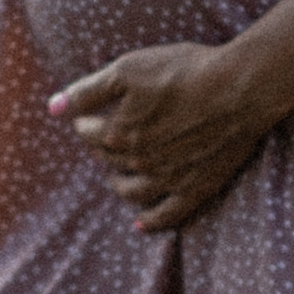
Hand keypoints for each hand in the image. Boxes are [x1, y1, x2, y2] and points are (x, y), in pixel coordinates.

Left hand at [48, 41, 279, 233]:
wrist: (240, 88)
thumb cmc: (185, 70)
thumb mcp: (129, 69)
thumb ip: (88, 90)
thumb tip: (52, 107)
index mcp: (118, 133)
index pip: (88, 132)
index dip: (85, 121)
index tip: (87, 115)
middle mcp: (138, 162)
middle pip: (109, 160)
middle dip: (101, 149)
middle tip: (104, 139)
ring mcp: (167, 180)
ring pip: (131, 190)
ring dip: (118, 184)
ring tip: (115, 175)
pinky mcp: (195, 189)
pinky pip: (167, 213)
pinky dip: (150, 221)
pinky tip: (139, 224)